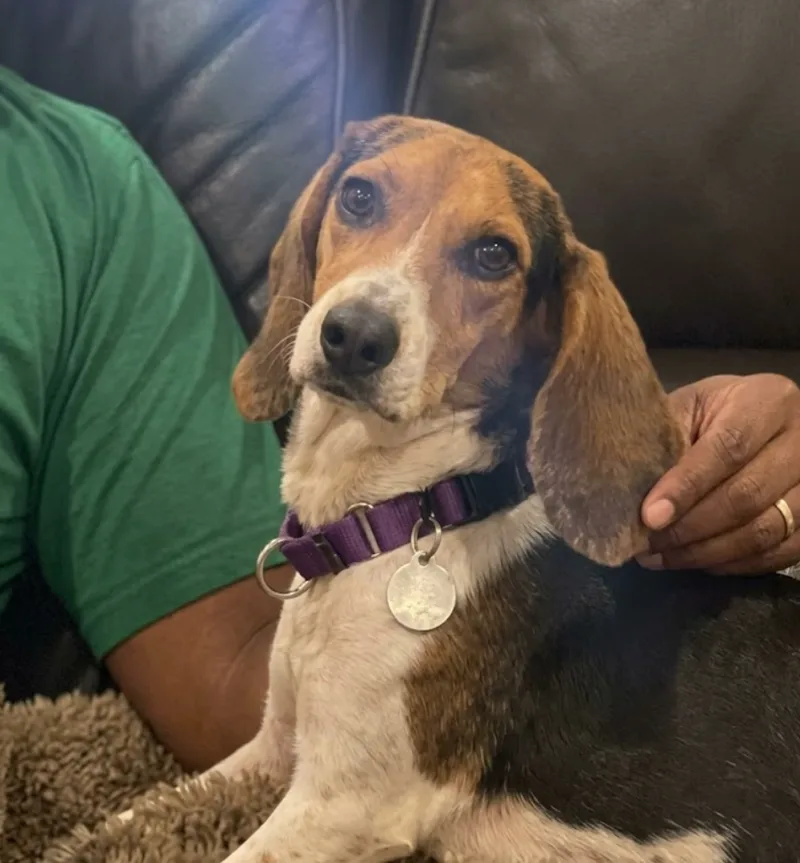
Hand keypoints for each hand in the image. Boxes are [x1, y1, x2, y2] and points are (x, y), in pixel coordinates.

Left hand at [637, 374, 799, 574]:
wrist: (758, 420)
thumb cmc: (714, 413)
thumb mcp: (690, 408)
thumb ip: (668, 441)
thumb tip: (630, 492)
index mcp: (767, 401)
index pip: (727, 448)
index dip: (686, 486)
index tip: (649, 517)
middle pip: (747, 495)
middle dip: (690, 527)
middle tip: (648, 544)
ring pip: (764, 530)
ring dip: (706, 552)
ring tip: (662, 557)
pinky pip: (779, 552)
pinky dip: (734, 564)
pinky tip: (697, 562)